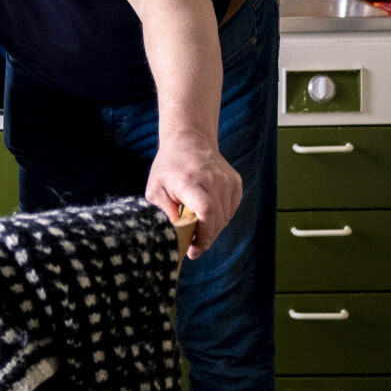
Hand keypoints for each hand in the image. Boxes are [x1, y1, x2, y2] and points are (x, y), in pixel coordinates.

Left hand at [144, 133, 241, 259]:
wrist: (189, 140)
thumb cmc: (168, 166)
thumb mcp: (155, 189)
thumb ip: (165, 212)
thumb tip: (176, 236)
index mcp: (191, 181)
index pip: (206, 213)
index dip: (203, 236)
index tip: (193, 251)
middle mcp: (213, 180)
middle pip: (217, 220)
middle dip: (205, 238)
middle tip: (191, 246)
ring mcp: (227, 180)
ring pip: (225, 218)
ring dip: (212, 228)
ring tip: (195, 226)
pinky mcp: (235, 182)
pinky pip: (230, 210)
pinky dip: (220, 217)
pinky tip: (206, 212)